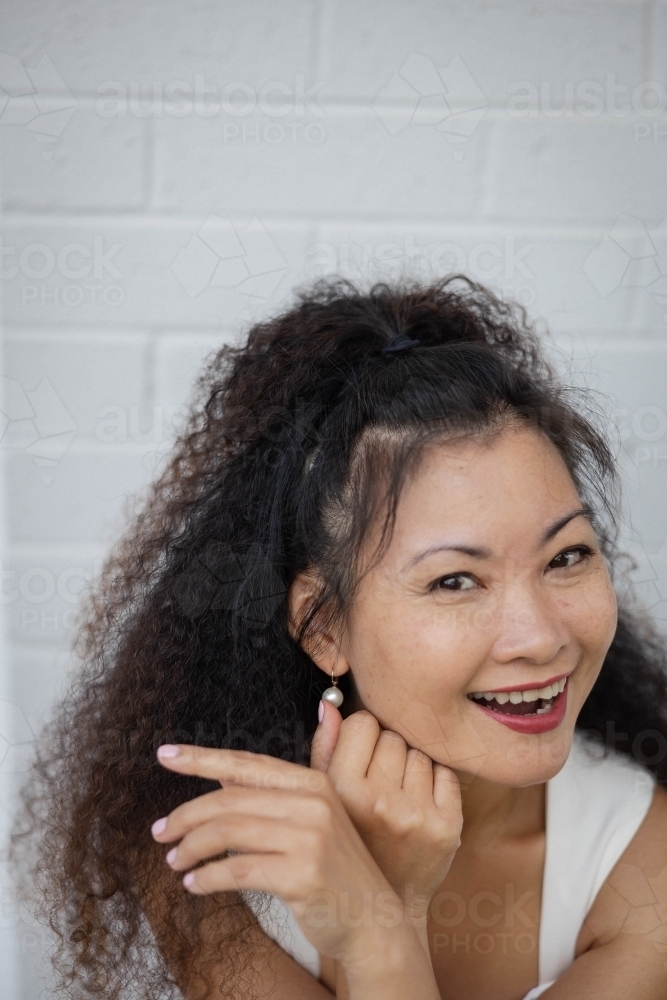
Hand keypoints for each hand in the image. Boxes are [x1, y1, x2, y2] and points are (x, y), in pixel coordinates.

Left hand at [151, 743, 410, 966]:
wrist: (372, 920)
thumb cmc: (336, 870)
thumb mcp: (312, 821)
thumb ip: (274, 793)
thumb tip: (222, 776)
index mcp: (312, 782)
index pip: (246, 764)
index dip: (202, 758)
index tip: (165, 755)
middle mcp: (313, 802)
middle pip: (230, 799)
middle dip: (186, 815)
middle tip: (159, 833)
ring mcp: (310, 837)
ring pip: (229, 832)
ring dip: (191, 847)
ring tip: (174, 861)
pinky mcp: (302, 874)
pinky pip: (238, 870)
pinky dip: (208, 877)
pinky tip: (194, 884)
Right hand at [310, 703, 462, 916]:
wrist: (378, 911)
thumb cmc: (347, 844)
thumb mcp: (325, 798)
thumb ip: (325, 748)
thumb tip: (330, 705)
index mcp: (342, 792)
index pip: (363, 722)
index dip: (361, 736)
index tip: (359, 757)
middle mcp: (380, 803)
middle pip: (393, 736)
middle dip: (386, 753)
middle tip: (377, 783)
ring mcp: (417, 816)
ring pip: (419, 752)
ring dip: (409, 768)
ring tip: (395, 797)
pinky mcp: (448, 827)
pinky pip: (445, 773)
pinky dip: (434, 783)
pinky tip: (417, 806)